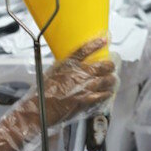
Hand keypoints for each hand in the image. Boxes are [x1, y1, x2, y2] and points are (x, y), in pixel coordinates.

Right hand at [0, 38, 117, 150]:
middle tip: (111, 66)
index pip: (83, 50)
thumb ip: (65, 69)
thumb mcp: (51, 74)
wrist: (38, 112)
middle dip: (109, 65)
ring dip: (111, 80)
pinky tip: (108, 93)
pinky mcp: (85, 101)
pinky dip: (106, 94)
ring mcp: (83, 88)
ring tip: (112, 80)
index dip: (95, 43)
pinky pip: (102, 96)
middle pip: (101, 65)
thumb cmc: (42, 93)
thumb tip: (77, 65)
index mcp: (66, 65)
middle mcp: (77, 74)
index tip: (104, 39)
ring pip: (106, 81)